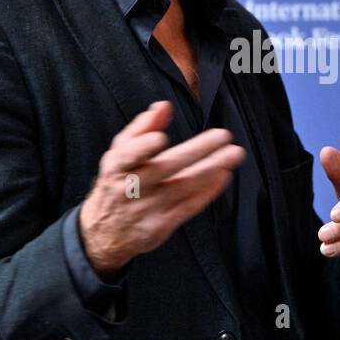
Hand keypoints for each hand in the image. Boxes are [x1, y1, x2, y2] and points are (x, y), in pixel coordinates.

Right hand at [79, 100, 245, 276]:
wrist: (106, 232)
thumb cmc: (116, 183)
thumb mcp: (118, 155)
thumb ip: (140, 129)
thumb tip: (162, 106)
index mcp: (117, 168)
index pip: (126, 156)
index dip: (142, 147)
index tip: (160, 137)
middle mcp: (131, 189)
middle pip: (165, 168)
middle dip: (197, 151)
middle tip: (222, 135)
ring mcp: (147, 209)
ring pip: (183, 187)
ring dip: (211, 169)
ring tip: (233, 154)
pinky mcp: (161, 226)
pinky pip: (189, 207)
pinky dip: (207, 191)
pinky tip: (223, 175)